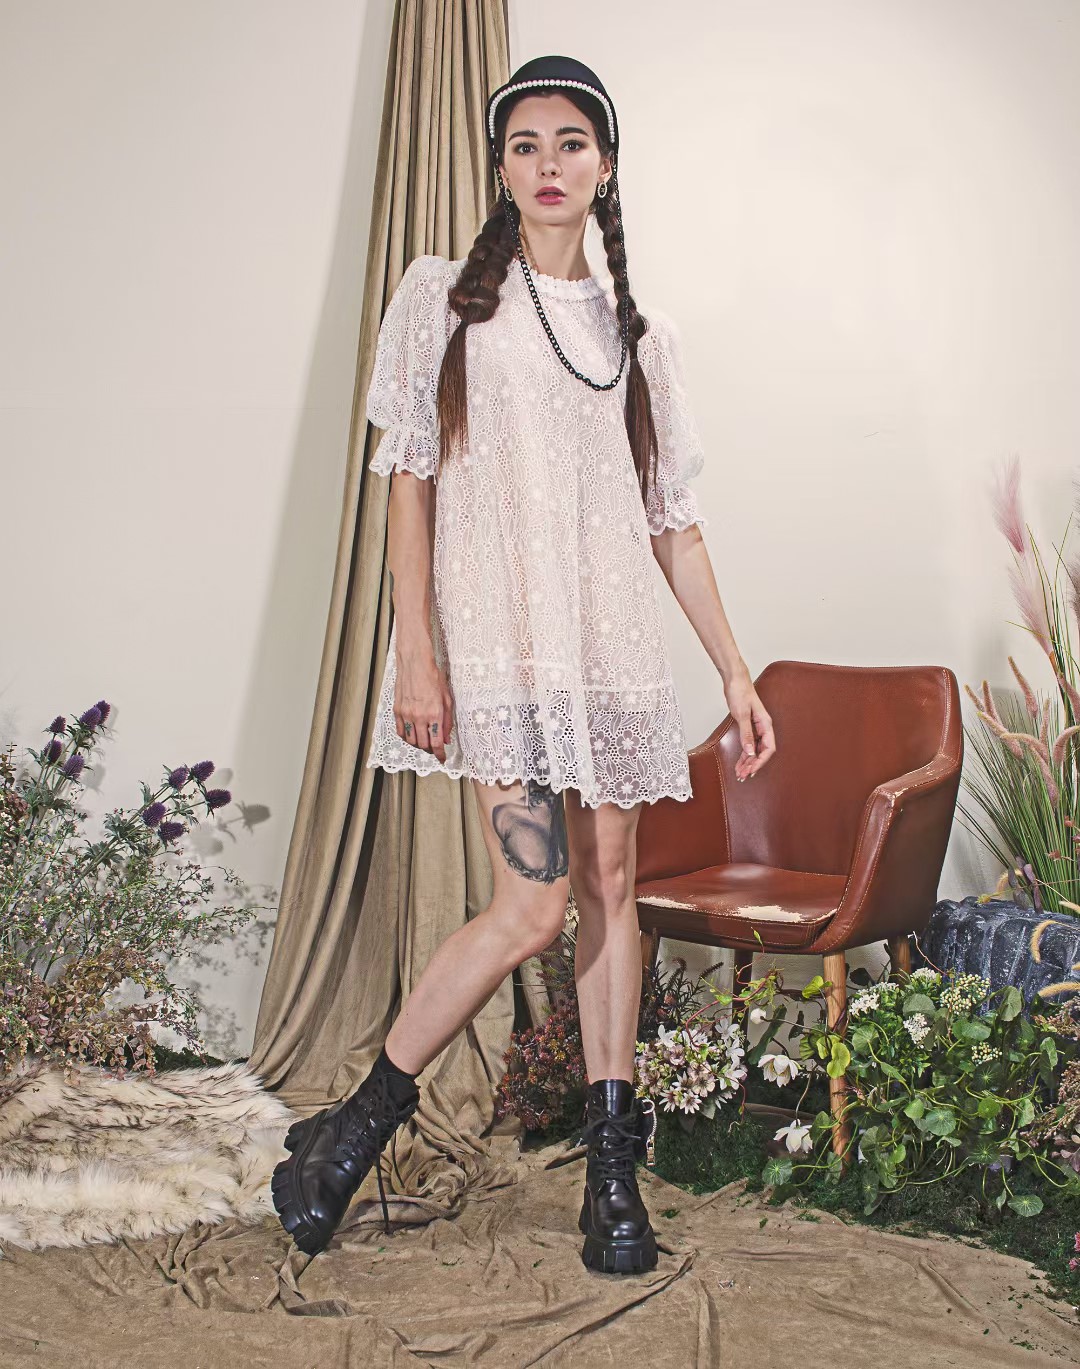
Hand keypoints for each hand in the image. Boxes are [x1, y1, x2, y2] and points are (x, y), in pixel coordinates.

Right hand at [394, 646, 455, 762]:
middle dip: (430, 750)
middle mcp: (419, 716)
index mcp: (435, 714)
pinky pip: (401, 731)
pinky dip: (407, 737)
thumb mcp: (447, 699)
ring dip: (419, 745)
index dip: (440, 754)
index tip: (442, 759)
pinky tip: (413, 735)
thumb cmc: (433, 678)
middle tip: (435, 749)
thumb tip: (446, 738)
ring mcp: (406, 714)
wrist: (415, 664)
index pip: (437, 743)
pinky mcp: (397, 711)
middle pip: (423, 745)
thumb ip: (447, 721)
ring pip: (411, 741)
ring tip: (424, 742)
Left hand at [722, 666, 775, 781]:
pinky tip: (740, 762)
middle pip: (761, 752)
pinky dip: (744, 754)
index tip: (751, 770)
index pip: (768, 748)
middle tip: (743, 775)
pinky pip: (748, 744)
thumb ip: (746, 734)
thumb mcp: (742, 715)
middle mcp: (763, 727)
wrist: (734, 680)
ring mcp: (756, 727)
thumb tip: (750, 752)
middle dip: (753, 765)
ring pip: (754, 750)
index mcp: (766, 724)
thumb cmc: (740, 692)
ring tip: (740, 773)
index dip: (761, 761)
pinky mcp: (748, 726)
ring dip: (748, 762)